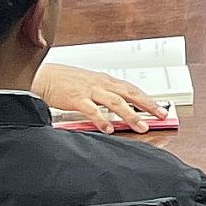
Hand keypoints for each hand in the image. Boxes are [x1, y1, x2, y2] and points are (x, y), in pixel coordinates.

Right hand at [29, 65, 160, 132]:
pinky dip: (102, 119)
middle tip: (161, 115)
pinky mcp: (77, 98)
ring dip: (130, 115)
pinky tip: (109, 129)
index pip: (132, 89)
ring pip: (115, 102)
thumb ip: (105, 97)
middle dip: (147, 105)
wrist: (44, 76)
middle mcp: (102, 83)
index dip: (148, 99)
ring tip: (141, 127)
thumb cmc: (66, 81)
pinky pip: (92, 110)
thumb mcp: (90, 85)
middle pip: (130, 94)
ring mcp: (90, 90)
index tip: (161, 109)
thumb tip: (120, 110)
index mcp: (106, 80)